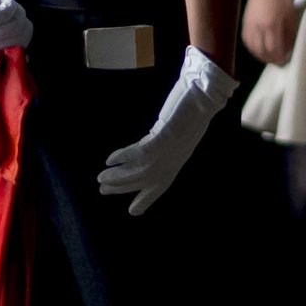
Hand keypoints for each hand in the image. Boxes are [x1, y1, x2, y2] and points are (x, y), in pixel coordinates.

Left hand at [0, 0, 31, 66]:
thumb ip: (6, 47)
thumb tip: (26, 58)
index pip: (1, 64)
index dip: (18, 56)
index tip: (24, 52)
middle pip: (16, 40)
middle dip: (23, 27)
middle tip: (18, 17)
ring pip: (13, 26)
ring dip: (18, 13)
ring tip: (10, 8)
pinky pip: (7, 12)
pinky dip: (11, 4)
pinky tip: (4, 0)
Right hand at [99, 48, 237, 216]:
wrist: (205, 93)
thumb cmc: (196, 105)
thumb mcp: (183, 127)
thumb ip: (171, 136)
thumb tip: (159, 137)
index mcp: (180, 158)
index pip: (161, 185)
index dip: (146, 198)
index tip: (133, 211)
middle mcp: (175, 159)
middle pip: (146, 180)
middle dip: (124, 188)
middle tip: (103, 190)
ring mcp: (171, 150)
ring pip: (140, 173)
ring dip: (118, 177)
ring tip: (101, 179)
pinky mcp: (165, 138)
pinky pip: (140, 154)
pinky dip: (123, 158)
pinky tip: (110, 160)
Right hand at [241, 0, 302, 68]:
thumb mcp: (290, 16)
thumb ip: (290, 34)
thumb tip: (289, 49)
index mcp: (271, 25)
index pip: (274, 49)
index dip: (278, 58)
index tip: (284, 62)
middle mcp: (258, 27)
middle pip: (262, 51)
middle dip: (271, 60)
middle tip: (278, 63)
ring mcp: (249, 26)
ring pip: (253, 48)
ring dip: (261, 56)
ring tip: (269, 59)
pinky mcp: (245, 23)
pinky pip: (246, 41)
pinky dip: (252, 49)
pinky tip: (259, 50)